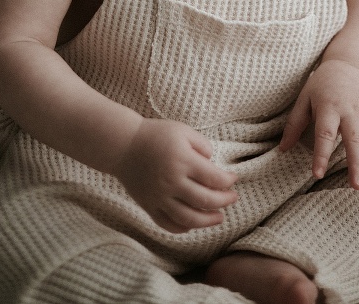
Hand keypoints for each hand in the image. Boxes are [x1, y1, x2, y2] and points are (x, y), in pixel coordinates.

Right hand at [116, 119, 237, 232]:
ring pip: (188, 218)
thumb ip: (202, 145)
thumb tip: (212, 163)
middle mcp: (172, 182)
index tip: (234, 180)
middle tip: (233, 198)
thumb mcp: (182, 131)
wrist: (124, 145)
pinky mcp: (149, 206)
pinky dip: (182, 228)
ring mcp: (160, 197)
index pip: (214, 178)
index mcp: (183, 161)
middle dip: (224, 201)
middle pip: (205, 200)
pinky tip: (192, 224)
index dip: (228, 181)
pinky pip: (168, 224)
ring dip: (207, 221)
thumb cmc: (155, 134)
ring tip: (219, 218)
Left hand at [280, 60, 358, 188]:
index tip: (317, 174)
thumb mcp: (304, 99)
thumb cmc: (321, 85)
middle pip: (354, 139)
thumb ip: (294, 124)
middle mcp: (350, 112)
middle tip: (356, 186)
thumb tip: (283, 149)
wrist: (346, 65)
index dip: (321, 154)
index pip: (324, 134)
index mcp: (329, 107)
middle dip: (356, 163)